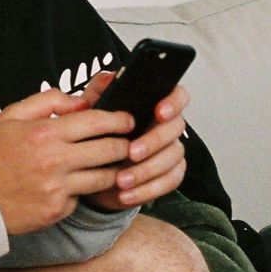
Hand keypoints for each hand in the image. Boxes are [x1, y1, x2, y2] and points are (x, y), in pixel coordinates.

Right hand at [0, 88, 134, 233]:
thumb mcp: (10, 116)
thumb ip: (47, 101)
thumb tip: (79, 102)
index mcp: (44, 133)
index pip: (96, 122)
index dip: (119, 119)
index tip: (127, 119)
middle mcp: (54, 160)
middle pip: (109, 150)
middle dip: (125, 144)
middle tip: (129, 142)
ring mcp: (58, 188)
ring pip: (105, 177)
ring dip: (114, 169)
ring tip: (114, 164)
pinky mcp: (57, 209)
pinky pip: (83, 196)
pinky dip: (85, 189)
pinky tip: (79, 183)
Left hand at [82, 81, 189, 210]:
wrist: (93, 172)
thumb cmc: (98, 135)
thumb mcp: (93, 111)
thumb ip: (99, 92)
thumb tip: (109, 77)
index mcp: (154, 105)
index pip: (177, 95)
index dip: (173, 102)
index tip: (159, 112)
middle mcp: (167, 127)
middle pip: (175, 128)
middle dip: (153, 141)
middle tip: (131, 152)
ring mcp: (171, 151)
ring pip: (173, 158)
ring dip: (147, 170)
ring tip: (121, 180)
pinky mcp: (171, 174)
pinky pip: (170, 182)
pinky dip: (147, 189)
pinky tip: (126, 194)